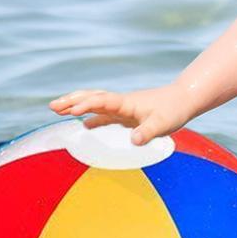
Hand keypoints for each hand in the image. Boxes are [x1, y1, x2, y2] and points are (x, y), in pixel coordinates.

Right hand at [49, 85, 192, 145]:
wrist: (184, 99)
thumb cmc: (174, 110)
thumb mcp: (164, 123)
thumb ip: (148, 131)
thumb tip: (133, 140)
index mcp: (127, 103)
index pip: (103, 101)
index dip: (87, 105)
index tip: (72, 111)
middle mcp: (122, 103)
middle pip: (93, 98)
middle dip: (73, 101)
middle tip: (52, 106)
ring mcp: (123, 108)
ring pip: (95, 103)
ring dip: (77, 105)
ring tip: (57, 109)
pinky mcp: (126, 114)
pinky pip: (104, 114)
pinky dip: (91, 117)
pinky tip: (83, 126)